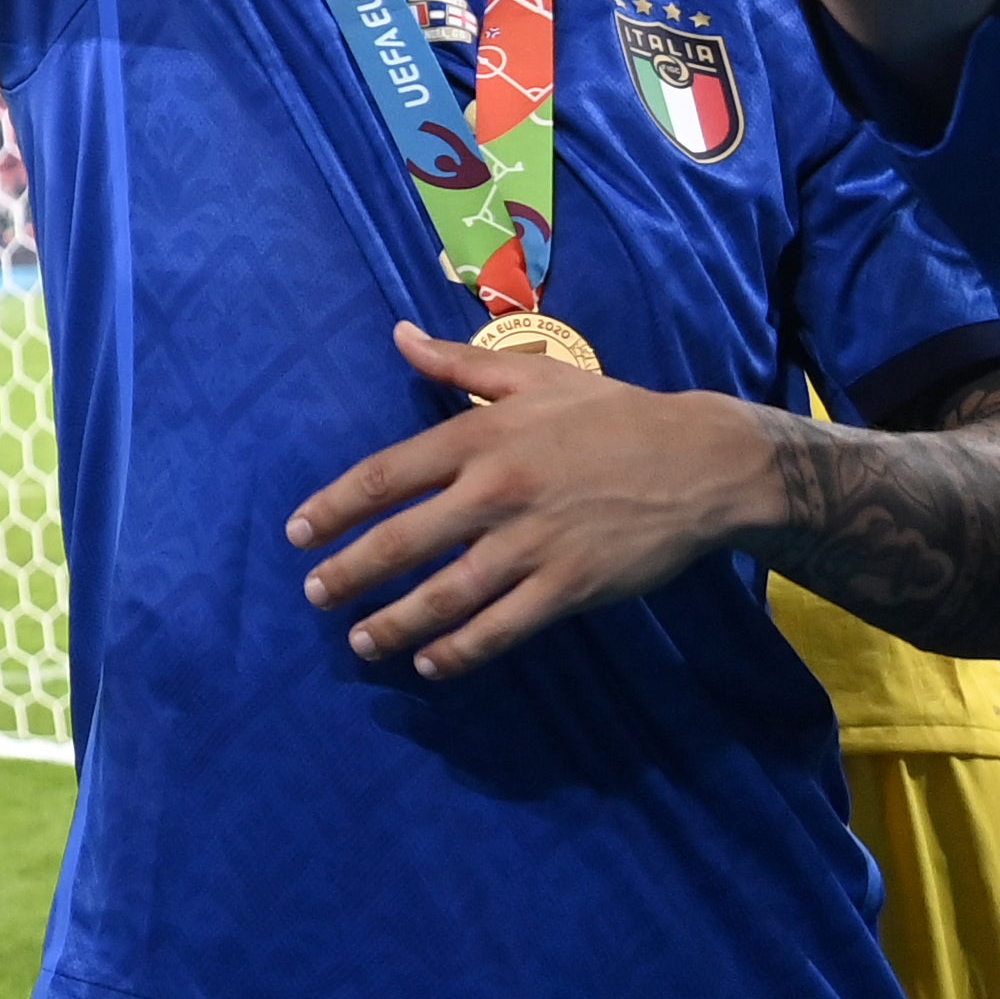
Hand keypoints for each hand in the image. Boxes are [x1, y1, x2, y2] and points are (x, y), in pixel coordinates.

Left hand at [283, 322, 777, 677]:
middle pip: (403, 541)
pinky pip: (503, 626)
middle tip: (315, 594)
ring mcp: (532, 544)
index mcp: (479, 439)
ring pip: (446, 594)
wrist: (700, 461)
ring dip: (396, 622)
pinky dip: (462, 649)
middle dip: (350, 573)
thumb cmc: (611, 413)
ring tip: (360, 641)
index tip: (299, 533)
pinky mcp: (570, 586)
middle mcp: (496, 493)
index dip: (334, 507)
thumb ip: (457, 364)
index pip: (385, 476)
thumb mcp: (531, 375)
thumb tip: (398, 335)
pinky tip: (431, 663)